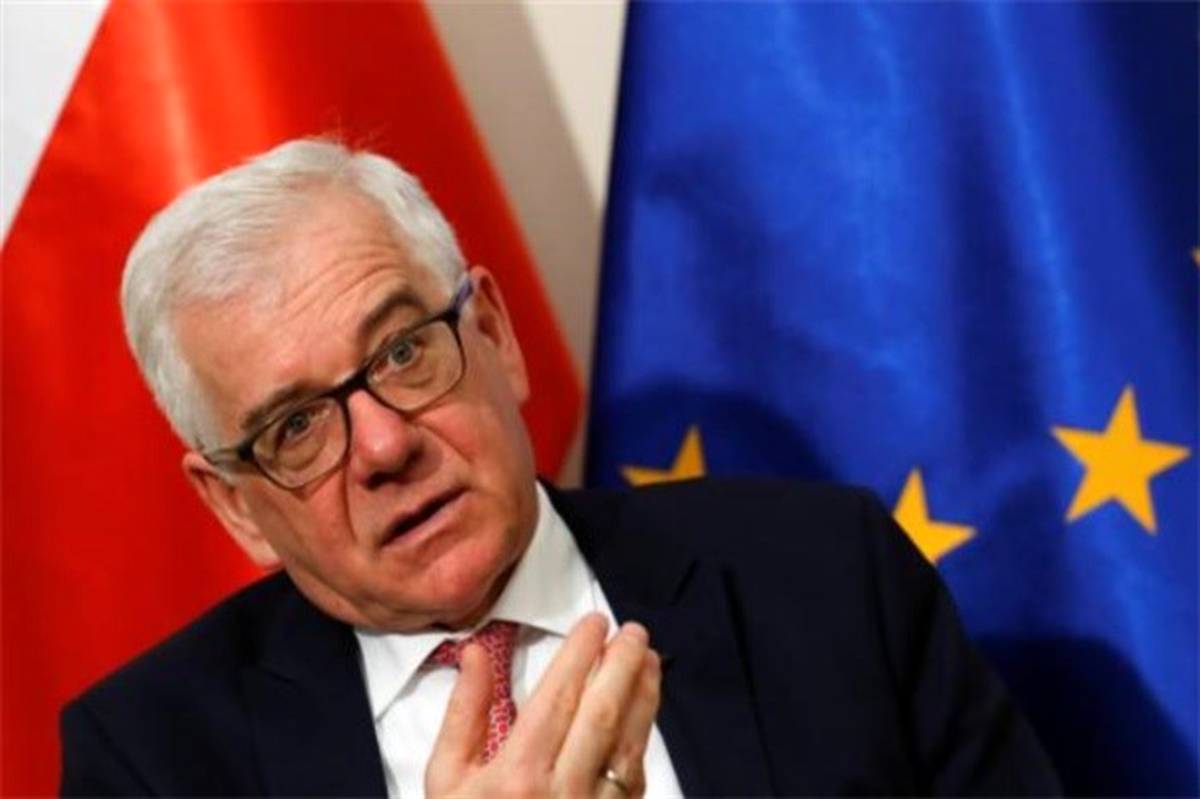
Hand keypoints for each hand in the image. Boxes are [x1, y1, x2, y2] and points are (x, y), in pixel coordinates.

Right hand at [426, 613, 661, 797]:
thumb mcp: (445, 781)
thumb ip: (463, 713)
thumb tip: (475, 655)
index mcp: (517, 775)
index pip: (559, 696)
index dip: (580, 653)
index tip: (593, 623)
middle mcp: (561, 793)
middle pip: (603, 714)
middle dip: (622, 665)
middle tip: (633, 631)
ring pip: (629, 745)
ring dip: (644, 698)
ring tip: (651, 661)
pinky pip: (634, 780)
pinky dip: (641, 741)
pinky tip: (643, 716)